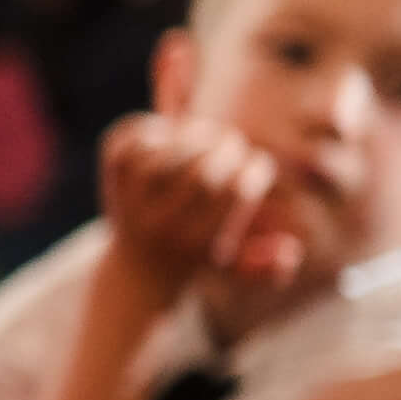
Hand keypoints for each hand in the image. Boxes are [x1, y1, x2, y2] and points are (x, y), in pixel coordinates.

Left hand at [88, 109, 299, 310]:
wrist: (137, 270)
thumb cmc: (199, 257)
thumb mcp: (236, 269)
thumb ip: (267, 266)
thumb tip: (289, 250)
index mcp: (196, 243)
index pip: (236, 191)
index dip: (255, 169)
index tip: (258, 166)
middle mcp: (161, 226)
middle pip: (202, 173)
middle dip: (227, 148)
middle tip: (232, 144)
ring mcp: (130, 203)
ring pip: (164, 156)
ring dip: (193, 135)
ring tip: (206, 137)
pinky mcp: (111, 178)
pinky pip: (130, 142)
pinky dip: (153, 129)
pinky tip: (172, 133)